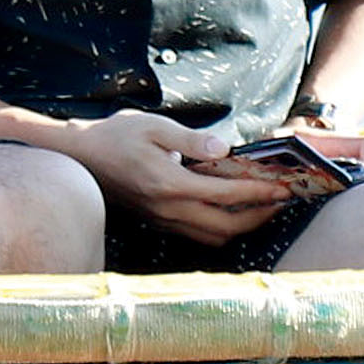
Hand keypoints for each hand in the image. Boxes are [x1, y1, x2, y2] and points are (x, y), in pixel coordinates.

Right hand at [54, 110, 288, 243]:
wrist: (80, 158)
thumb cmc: (115, 136)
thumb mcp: (153, 126)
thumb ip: (191, 140)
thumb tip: (224, 150)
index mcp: (170, 185)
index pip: (226, 196)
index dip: (259, 193)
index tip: (282, 188)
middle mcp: (168, 209)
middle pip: (226, 227)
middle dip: (259, 217)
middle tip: (280, 202)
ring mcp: (162, 220)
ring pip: (212, 237)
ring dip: (241, 226)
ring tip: (261, 208)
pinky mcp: (158, 222)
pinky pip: (196, 234)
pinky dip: (220, 227)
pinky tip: (230, 211)